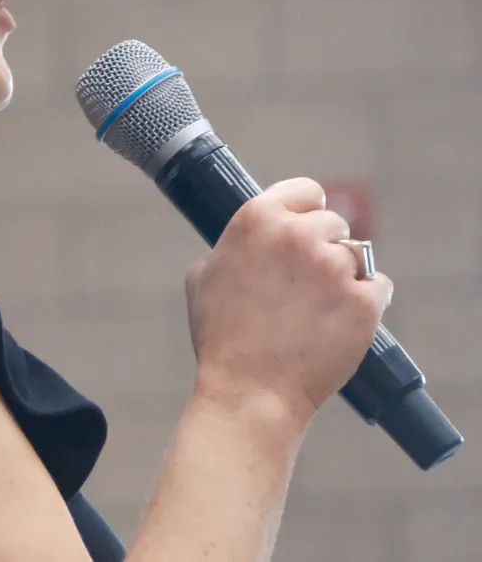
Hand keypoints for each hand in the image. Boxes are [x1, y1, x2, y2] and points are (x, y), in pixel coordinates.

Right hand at [185, 178, 393, 427]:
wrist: (250, 391)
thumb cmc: (221, 337)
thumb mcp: (203, 276)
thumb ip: (234, 245)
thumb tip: (255, 240)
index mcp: (256, 220)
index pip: (305, 190)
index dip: (305, 210)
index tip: (305, 228)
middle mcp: (298, 235)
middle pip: (334, 223)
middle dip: (322, 248)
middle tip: (304, 283)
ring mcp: (335, 267)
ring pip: (357, 255)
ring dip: (343, 275)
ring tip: (317, 309)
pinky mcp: (365, 300)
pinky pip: (379, 286)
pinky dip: (364, 302)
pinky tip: (338, 321)